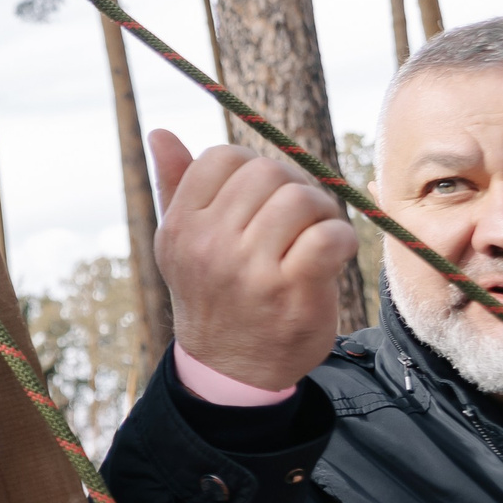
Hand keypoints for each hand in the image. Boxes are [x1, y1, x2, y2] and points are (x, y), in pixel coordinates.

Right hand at [151, 129, 353, 392]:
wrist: (231, 370)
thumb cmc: (212, 294)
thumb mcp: (182, 244)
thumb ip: (174, 186)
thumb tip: (161, 131)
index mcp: (180, 226)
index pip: (223, 157)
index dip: (252, 167)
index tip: (261, 198)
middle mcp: (209, 245)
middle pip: (269, 172)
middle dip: (293, 187)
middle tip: (297, 218)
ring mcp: (250, 270)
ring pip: (303, 198)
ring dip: (322, 212)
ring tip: (314, 235)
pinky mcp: (292, 292)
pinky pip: (331, 235)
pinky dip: (341, 239)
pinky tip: (331, 256)